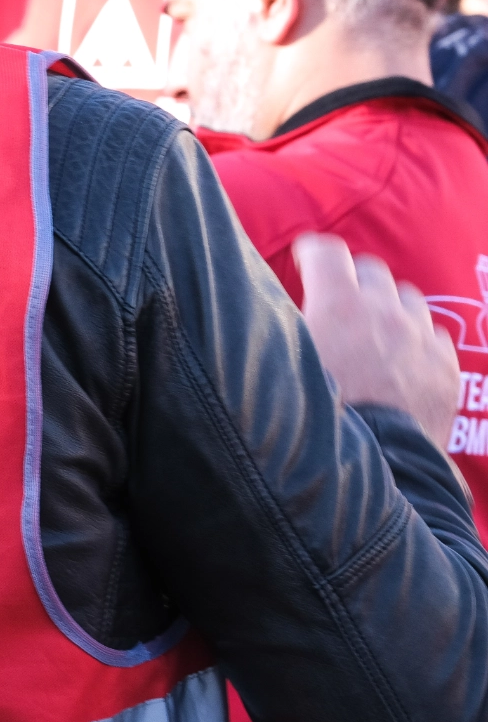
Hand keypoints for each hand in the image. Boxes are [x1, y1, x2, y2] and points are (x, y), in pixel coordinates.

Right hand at [296, 232, 459, 446]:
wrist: (373, 469)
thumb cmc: (314, 421)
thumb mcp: (281, 366)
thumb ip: (282, 330)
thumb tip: (275, 312)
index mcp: (338, 306)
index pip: (327, 252)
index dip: (311, 253)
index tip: (304, 260)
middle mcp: (384, 312)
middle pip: (371, 270)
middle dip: (352, 280)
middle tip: (336, 302)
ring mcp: (420, 338)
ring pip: (407, 299)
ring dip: (388, 308)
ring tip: (372, 333)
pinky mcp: (445, 367)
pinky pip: (433, 335)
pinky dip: (415, 340)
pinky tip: (400, 362)